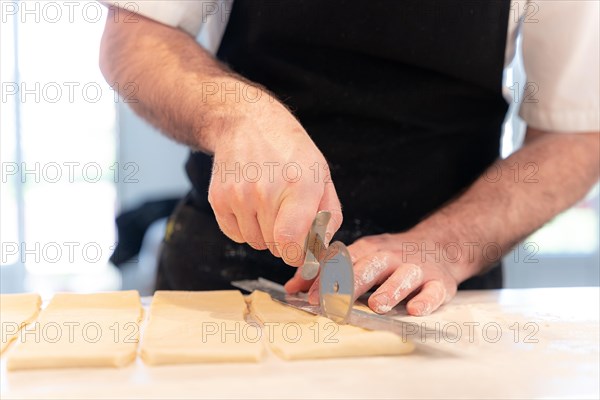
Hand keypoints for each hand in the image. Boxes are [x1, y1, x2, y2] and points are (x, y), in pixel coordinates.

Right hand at [207, 87, 342, 265]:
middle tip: (286, 214)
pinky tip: (251, 204)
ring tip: (268, 204)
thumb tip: (321, 250)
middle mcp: (266, 191)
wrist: (247, 123)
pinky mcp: (218, 199)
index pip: (290, 243)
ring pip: (255, 243)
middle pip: (275, 247)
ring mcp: (238, 195)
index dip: (297, 255)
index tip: (301, 250)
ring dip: (264, 233)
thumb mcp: (322, 176)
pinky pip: (235, 235)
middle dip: (285, 240)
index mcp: (299, 186)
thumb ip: (329, 217)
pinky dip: (245, 227)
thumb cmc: (290, 152)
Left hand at [285, 231, 460, 315]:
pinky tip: (415, 310)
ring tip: (376, 305)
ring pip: (403, 276)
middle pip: (370, 267)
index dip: (326, 278)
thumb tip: (292, 287)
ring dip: (389, 290)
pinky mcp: (439, 282)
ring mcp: (416, 268)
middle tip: (334, 301)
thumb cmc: (391, 258)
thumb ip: (326, 273)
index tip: (310, 296)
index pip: (344, 262)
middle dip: (350, 283)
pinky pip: (433, 291)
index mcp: (369, 250)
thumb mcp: (359, 258)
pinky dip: (426, 300)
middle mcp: (391, 257)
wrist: (439, 246)